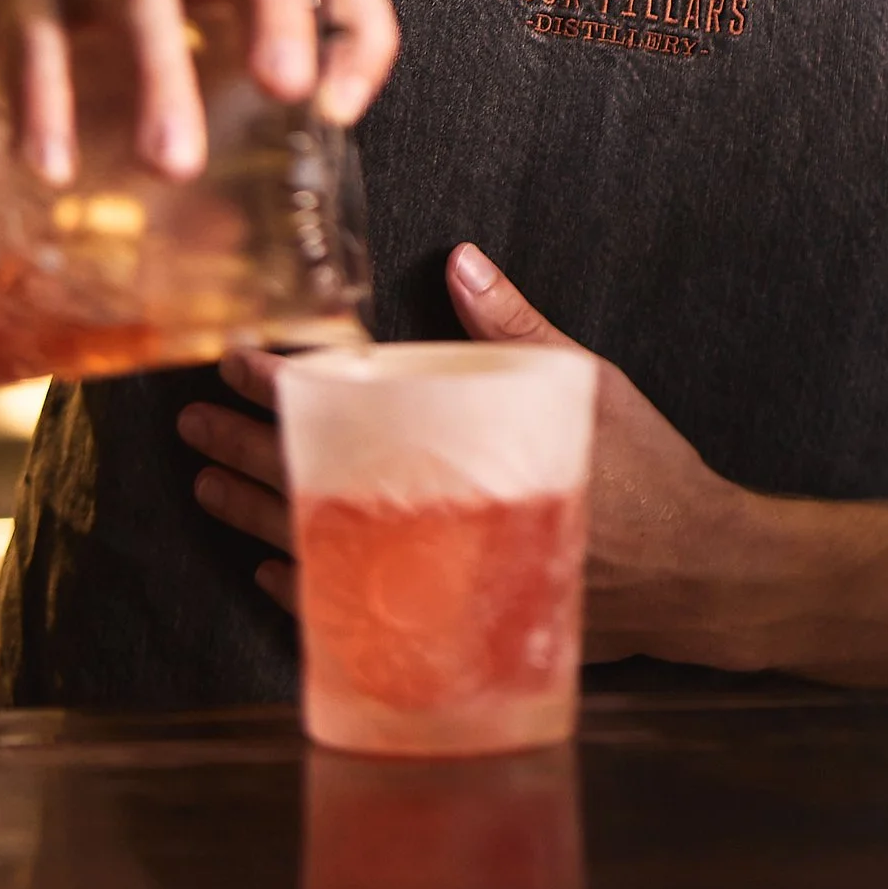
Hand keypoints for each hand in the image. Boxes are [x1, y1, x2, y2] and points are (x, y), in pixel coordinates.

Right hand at [0, 0, 397, 186]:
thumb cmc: (77, 71)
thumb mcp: (155, 108)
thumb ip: (205, 169)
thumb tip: (252, 266)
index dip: (356, 24)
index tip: (340, 107)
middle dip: (278, 19)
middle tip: (286, 92)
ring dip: (163, 80)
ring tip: (172, 165)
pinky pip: (37, 35)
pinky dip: (48, 98)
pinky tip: (53, 166)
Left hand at [184, 242, 740, 660]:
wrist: (697, 577)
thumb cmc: (648, 471)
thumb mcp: (585, 382)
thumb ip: (515, 329)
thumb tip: (462, 260)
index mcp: (462, 451)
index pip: (345, 413)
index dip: (284, 384)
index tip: (236, 358)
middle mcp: (438, 523)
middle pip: (314, 484)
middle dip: (246, 449)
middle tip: (191, 422)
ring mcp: (440, 584)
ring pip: (321, 550)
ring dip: (257, 516)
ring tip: (205, 489)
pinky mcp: (450, 627)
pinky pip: (356, 614)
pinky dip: (309, 587)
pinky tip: (273, 569)